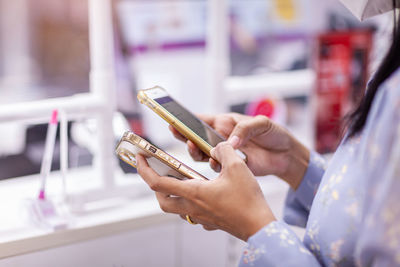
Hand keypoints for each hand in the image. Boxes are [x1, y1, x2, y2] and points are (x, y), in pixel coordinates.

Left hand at [136, 141, 274, 240]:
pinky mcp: (211, 222)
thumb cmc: (248, 201)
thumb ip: (224, 151)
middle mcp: (193, 207)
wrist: (259, 227)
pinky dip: (189, 204)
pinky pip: (192, 214)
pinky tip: (200, 195)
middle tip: (156, 172)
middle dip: (154, 185)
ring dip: (170, 195)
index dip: (144, 169)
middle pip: (162, 200)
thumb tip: (218, 146)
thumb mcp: (237, 167)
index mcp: (193, 192)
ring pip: (176, 208)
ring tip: (177, 180)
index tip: (140, 158)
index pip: (157, 183)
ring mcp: (201, 217)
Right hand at [170, 113, 308, 188]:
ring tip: (196, 148)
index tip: (175, 122)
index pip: (201, 120)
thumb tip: (229, 142)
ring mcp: (224, 153)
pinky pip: (215, 166)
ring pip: (202, 153)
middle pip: (196, 137)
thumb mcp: (262, 123)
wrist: (286, 155)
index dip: (186, 121)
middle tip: (182, 136)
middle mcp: (220, 137)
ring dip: (196, 152)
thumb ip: (245, 129)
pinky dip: (213, 165)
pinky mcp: (230, 167)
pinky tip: (216, 163)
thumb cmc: (274, 133)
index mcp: (225, 123)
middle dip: (185, 137)